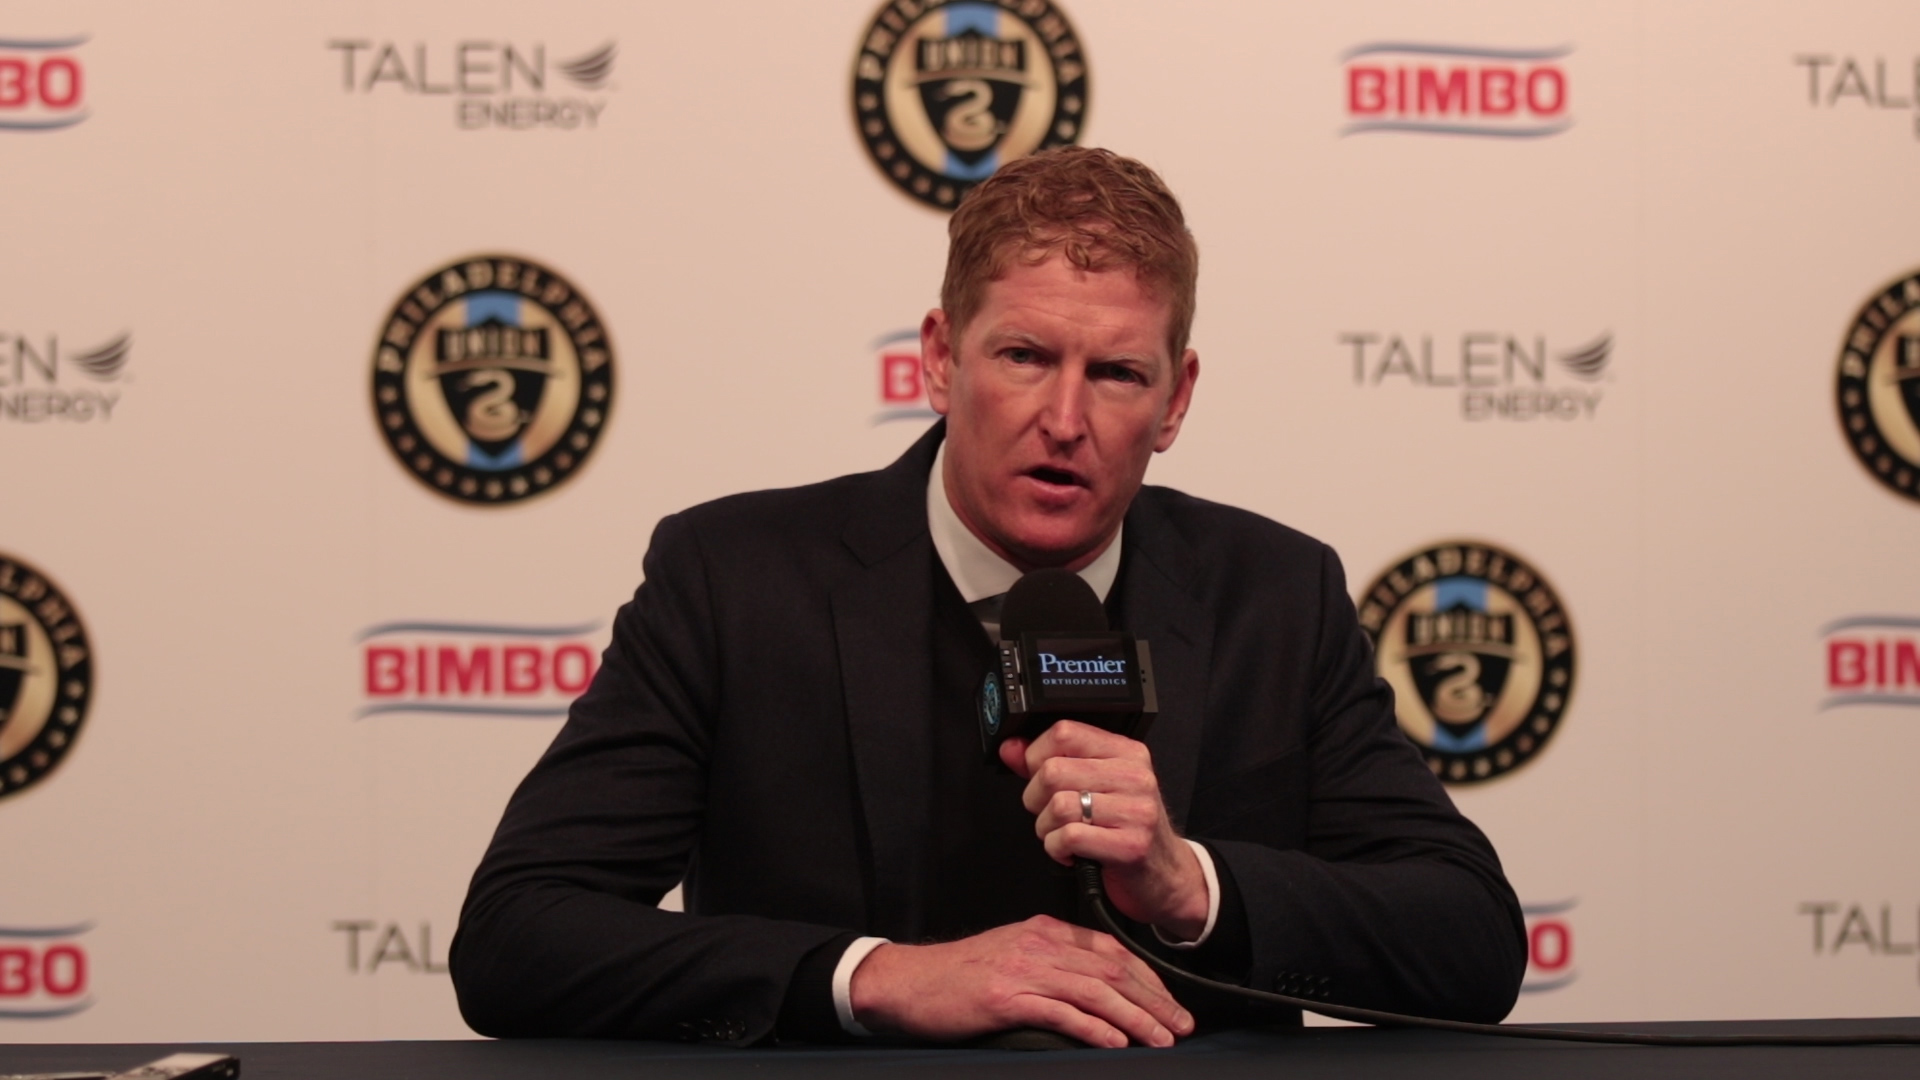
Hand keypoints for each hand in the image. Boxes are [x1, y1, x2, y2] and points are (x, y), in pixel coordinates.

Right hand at [847, 916, 1194, 1046]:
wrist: (906, 982)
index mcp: (1044, 932)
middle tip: (1180, 1027)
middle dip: (1153, 1000)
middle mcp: (1039, 944)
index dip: (1148, 979)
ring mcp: (1023, 969)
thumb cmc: (957, 979)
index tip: (1171, 1004)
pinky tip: (1113, 1042)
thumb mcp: (1011, 957)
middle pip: (1112, 970)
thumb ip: (1051, 967)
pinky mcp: (1005, 997)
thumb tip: (1097, 996)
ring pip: (1094, 990)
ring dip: (1135, 1017)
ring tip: (1159, 1040)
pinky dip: (1092, 1027)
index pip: (1111, 951)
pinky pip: (1060, 1011)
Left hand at [999, 721, 1209, 940]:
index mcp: (1126, 752)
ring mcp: (1135, 811)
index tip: (1039, 777)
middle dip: (1036, 799)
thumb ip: (1047, 764)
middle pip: (1053, 770)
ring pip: (1058, 805)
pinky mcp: (1131, 846)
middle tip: (1051, 814)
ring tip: (1063, 835)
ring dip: (1047, 828)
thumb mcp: (1093, 787)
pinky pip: (1069, 837)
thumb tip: (1010, 747)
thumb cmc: (1125, 829)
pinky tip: (1071, 853)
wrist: (1165, 875)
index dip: (1036, 756)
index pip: (1065, 732)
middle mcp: (1134, 776)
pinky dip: (1057, 849)